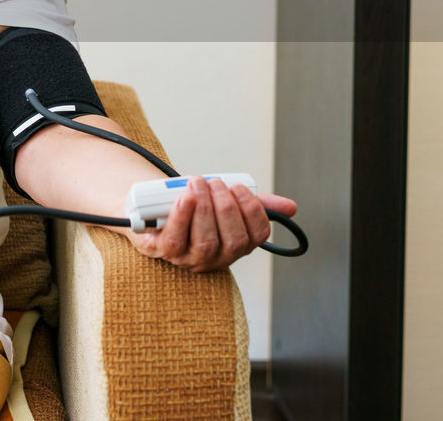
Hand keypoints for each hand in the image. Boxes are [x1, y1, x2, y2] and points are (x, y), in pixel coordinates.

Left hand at [130, 176, 297, 271]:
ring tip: (198, 183)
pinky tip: (185, 197)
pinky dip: (182, 216)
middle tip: (215, 183)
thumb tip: (291, 207)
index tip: (239, 188)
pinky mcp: (163, 252)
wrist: (151, 201)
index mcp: (236, 244)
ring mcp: (189, 258)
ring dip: (204, 209)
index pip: (257, 235)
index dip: (253, 211)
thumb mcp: (223, 198)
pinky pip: (176, 239)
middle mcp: (216, 257)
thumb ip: (255, 201)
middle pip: (232, 240)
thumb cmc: (193, 202)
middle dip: (226, 208)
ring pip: (205, 241)